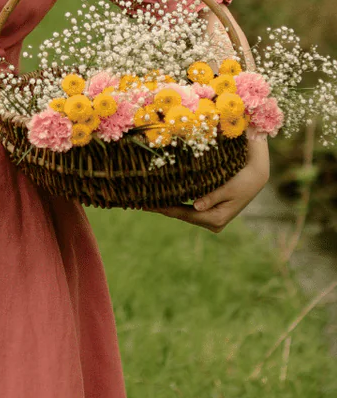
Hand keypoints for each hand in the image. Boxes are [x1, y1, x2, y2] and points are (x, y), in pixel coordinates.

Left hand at [143, 134, 269, 231]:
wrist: (258, 175)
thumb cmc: (245, 178)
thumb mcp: (229, 187)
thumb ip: (212, 196)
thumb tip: (195, 206)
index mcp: (216, 218)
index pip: (184, 214)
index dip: (164, 208)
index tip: (146, 204)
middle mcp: (213, 222)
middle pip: (181, 215)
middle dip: (162, 208)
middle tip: (139, 202)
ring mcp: (212, 219)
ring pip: (184, 213)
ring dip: (167, 206)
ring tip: (146, 201)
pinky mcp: (211, 212)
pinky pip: (189, 209)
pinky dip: (176, 203)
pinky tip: (163, 199)